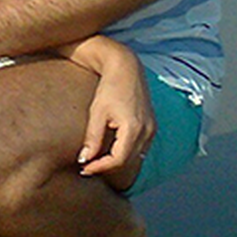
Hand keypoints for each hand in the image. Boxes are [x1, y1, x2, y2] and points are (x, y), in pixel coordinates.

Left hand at [76, 44, 156, 177]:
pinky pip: (140, 148)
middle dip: (107, 167)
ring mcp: (152, 129)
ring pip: (135, 157)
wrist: (126, 68)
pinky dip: (126, 153)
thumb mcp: (97, 113)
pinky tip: (111, 150)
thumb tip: (85, 159)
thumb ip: (92, 138)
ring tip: (97, 161)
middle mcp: (147, 131)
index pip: (118, 160)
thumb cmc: (109, 87)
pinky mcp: (152, 126)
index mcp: (134, 128)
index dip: (100, 167)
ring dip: (117, 162)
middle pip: (127, 161)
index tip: (85, 169)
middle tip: (87, 167)